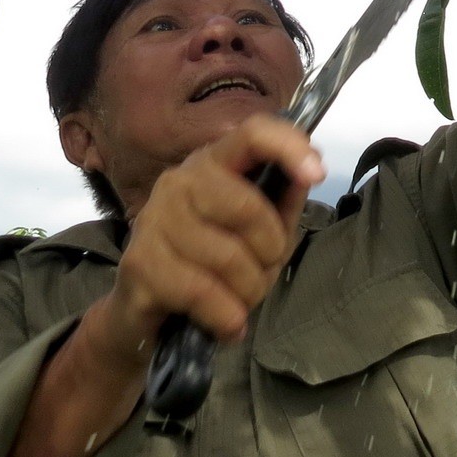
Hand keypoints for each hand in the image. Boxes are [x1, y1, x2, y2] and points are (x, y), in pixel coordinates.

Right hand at [103, 115, 324, 353]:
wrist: (144, 314)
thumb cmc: (211, 267)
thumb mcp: (259, 235)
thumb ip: (282, 203)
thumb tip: (311, 170)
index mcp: (212, 164)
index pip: (251, 133)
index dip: (288, 146)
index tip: (317, 174)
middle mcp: (178, 183)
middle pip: (246, 206)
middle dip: (269, 251)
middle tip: (264, 272)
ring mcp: (153, 221)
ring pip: (227, 257)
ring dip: (249, 291)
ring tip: (241, 301)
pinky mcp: (139, 264)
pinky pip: (202, 291)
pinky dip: (226, 316)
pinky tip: (227, 323)